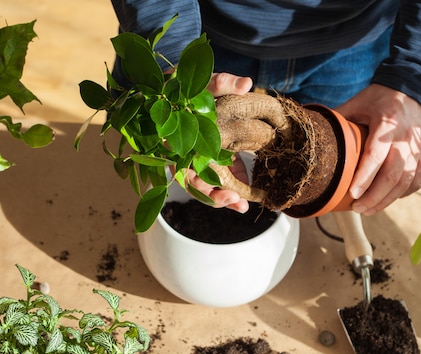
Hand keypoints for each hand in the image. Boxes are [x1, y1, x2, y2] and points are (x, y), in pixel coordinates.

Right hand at [186, 72, 252, 212]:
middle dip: (213, 196)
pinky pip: (216, 178)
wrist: (174, 89)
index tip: (221, 190)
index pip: (185, 169)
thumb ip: (222, 82)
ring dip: (222, 197)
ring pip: (203, 185)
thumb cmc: (185, 85)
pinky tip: (244, 199)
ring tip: (241, 205)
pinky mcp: (206, 160)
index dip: (201, 185)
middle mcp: (180, 154)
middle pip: (193, 183)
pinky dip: (229, 189)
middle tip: (235, 201)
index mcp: (177, 139)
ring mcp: (192, 159)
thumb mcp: (202, 81)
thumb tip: (247, 83)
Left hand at [335, 84, 420, 214]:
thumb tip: (313, 134)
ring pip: (406, 182)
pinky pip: (417, 180)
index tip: (352, 194)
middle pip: (393, 175)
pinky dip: (402, 193)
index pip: (376, 155)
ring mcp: (418, 148)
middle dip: (374, 196)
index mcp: (387, 123)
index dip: (365, 177)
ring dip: (387, 200)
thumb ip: (338, 120)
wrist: (415, 90)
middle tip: (357, 208)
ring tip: (368, 210)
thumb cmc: (380, 99)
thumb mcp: (357, 104)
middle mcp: (406, 138)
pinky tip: (388, 199)